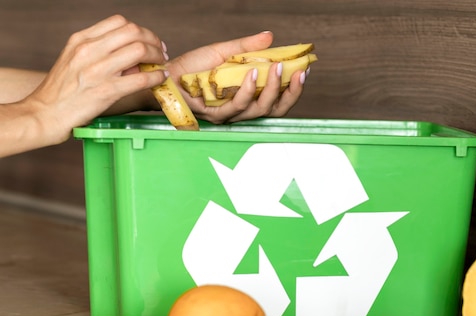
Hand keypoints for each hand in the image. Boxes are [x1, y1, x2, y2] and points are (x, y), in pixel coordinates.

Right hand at [27, 15, 167, 144]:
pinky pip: (141, 78)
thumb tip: (129, 55)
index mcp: (80, 40)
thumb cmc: (60, 92)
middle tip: (161, 51)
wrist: (45, 114)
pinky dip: (156, 76)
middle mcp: (89, 50)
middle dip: (152, 40)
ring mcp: (98, 70)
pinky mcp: (107, 91)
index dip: (140, 30)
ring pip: (139, 50)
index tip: (148, 40)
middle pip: (132, 31)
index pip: (118, 22)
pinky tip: (160, 79)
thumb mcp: (73, 61)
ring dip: (157, 56)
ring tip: (161, 64)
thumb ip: (97, 53)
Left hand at [166, 31, 306, 123]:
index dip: (293, 90)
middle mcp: (241, 110)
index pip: (278, 100)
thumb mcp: (223, 52)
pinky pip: (236, 105)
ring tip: (277, 67)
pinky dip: (247, 90)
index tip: (304, 71)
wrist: (166, 75)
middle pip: (274, 109)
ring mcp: (229, 114)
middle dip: (290, 92)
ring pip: (258, 109)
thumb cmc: (192, 68)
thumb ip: (247, 47)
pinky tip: (252, 73)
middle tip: (298, 72)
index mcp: (247, 98)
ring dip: (271, 88)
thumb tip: (270, 37)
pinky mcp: (214, 114)